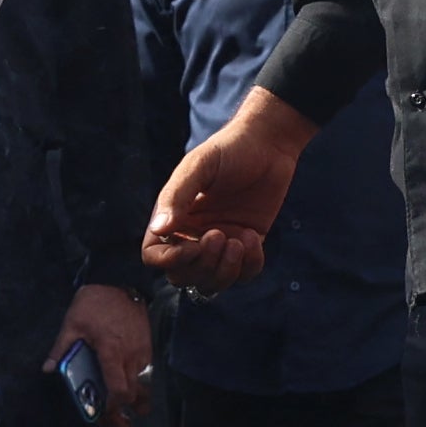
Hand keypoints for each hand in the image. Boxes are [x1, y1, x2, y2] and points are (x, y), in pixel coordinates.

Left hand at [55, 284, 150, 426]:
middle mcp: (130, 356)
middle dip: (126, 416)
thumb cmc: (93, 303)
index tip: (106, 417)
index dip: (114, 408)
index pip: (118, 389)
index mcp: (111, 351)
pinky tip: (131, 393)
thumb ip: (61, 349)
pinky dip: (137, 386)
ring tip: (132, 421)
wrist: (120, 281)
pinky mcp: (147, 349)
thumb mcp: (72, 324)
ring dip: (135, 403)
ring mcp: (142, 353)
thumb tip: (47, 370)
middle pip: (132, 395)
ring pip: (141, 387)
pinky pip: (144, 374)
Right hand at [144, 94, 310, 289]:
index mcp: (173, 216)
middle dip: (203, 265)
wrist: (270, 144)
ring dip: (226, 270)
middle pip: (183, 276)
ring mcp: (220, 243)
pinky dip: (249, 264)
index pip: (155, 255)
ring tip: (240, 240)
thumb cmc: (230, 149)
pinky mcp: (247, 245)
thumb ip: (176, 196)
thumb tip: (158, 230)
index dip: (172, 260)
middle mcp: (192, 234)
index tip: (196, 244)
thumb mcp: (200, 166)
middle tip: (221, 235)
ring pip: (212, 282)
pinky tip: (254, 236)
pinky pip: (244, 274)